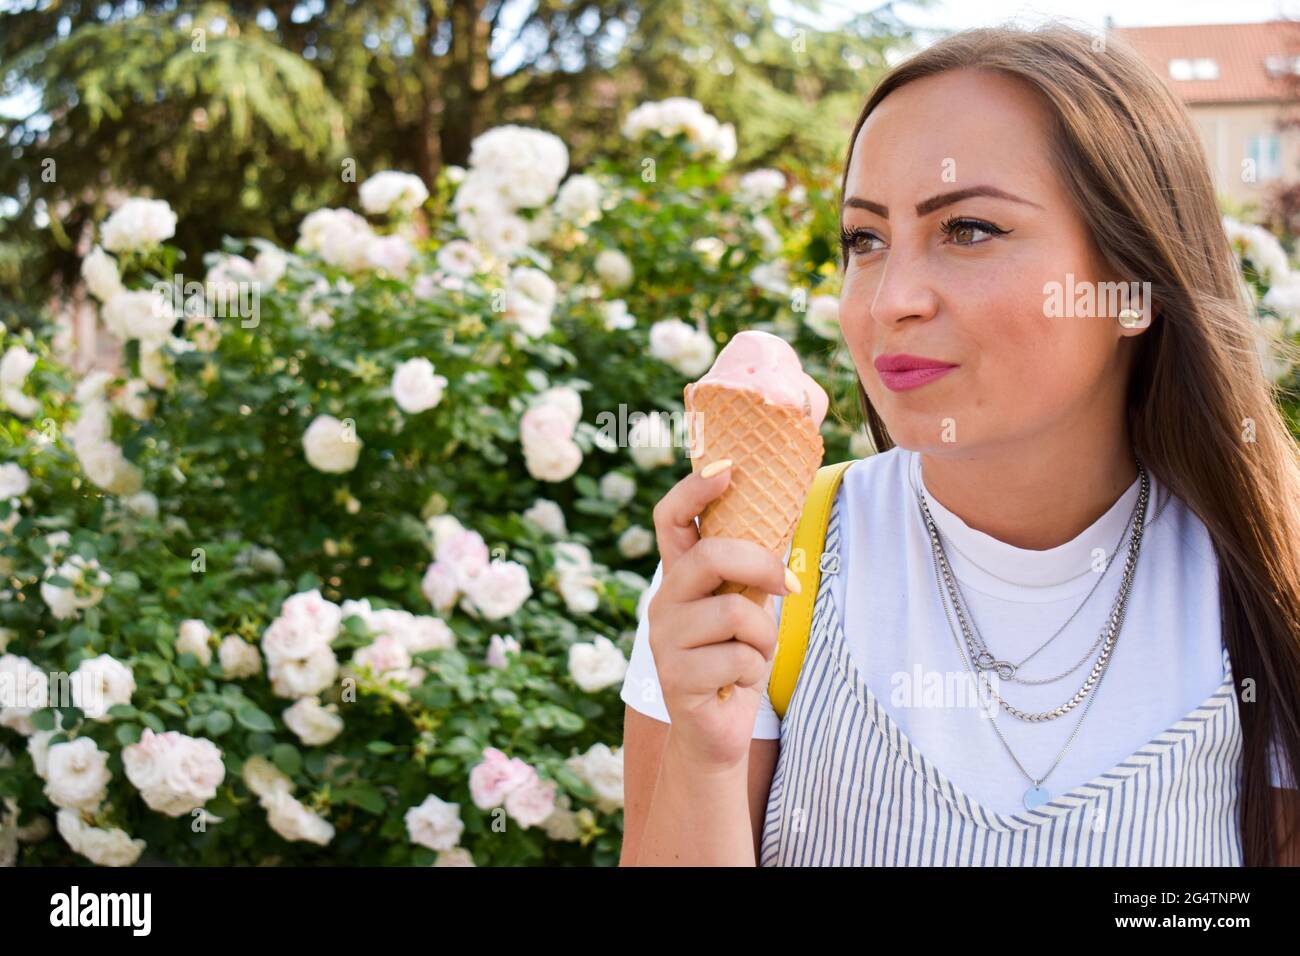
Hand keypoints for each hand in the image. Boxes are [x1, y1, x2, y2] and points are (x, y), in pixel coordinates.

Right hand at [648, 459, 794, 770]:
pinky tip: (735, 683)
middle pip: (711, 557)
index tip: (728, 468)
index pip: (672, 519)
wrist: (716, 732)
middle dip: (761, 566)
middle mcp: (664, 601)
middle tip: (786, 586)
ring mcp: (664, 640)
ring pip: (735, 613)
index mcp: (680, 577)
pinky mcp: (676, 677)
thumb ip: (751, 570)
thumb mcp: (747, 607)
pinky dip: (754, 671)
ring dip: (764, 637)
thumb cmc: (735, 660)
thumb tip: (785, 513)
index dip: (694, 489)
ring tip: (751, 655)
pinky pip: (739, 657)